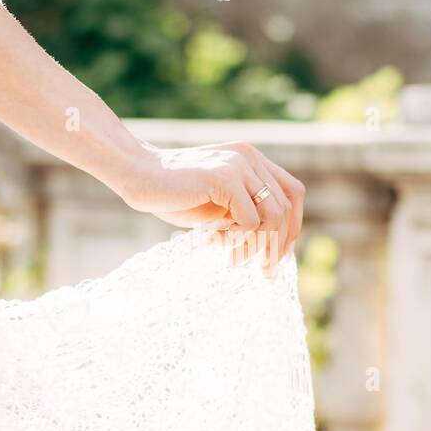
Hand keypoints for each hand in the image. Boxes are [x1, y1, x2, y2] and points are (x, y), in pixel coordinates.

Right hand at [118, 142, 304, 271]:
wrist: (137, 175)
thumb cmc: (173, 194)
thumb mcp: (219, 205)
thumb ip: (245, 212)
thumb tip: (275, 248)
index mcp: (251, 160)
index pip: (293, 193)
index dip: (292, 226)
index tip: (279, 256)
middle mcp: (250, 157)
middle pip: (287, 207)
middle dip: (279, 245)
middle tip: (265, 272)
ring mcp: (238, 165)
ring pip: (273, 216)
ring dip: (257, 245)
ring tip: (234, 259)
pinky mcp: (223, 178)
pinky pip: (250, 221)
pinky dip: (238, 238)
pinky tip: (215, 241)